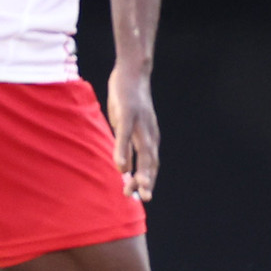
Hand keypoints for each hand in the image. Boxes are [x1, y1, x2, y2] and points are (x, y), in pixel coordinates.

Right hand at [107, 62, 159, 200]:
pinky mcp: (128, 114)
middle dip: (148, 181)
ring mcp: (140, 124)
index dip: (147, 180)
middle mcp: (149, 132)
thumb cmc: (128, 100)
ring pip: (143, 152)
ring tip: (136, 188)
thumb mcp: (127, 126)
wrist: (133, 71)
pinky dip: (123, 153)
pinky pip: (126, 137)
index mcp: (149, 136)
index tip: (140, 196)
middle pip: (151, 161)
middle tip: (144, 198)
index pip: (150, 163)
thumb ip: (127, 146)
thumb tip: (125, 167)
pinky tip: (120, 166)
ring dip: (141, 171)